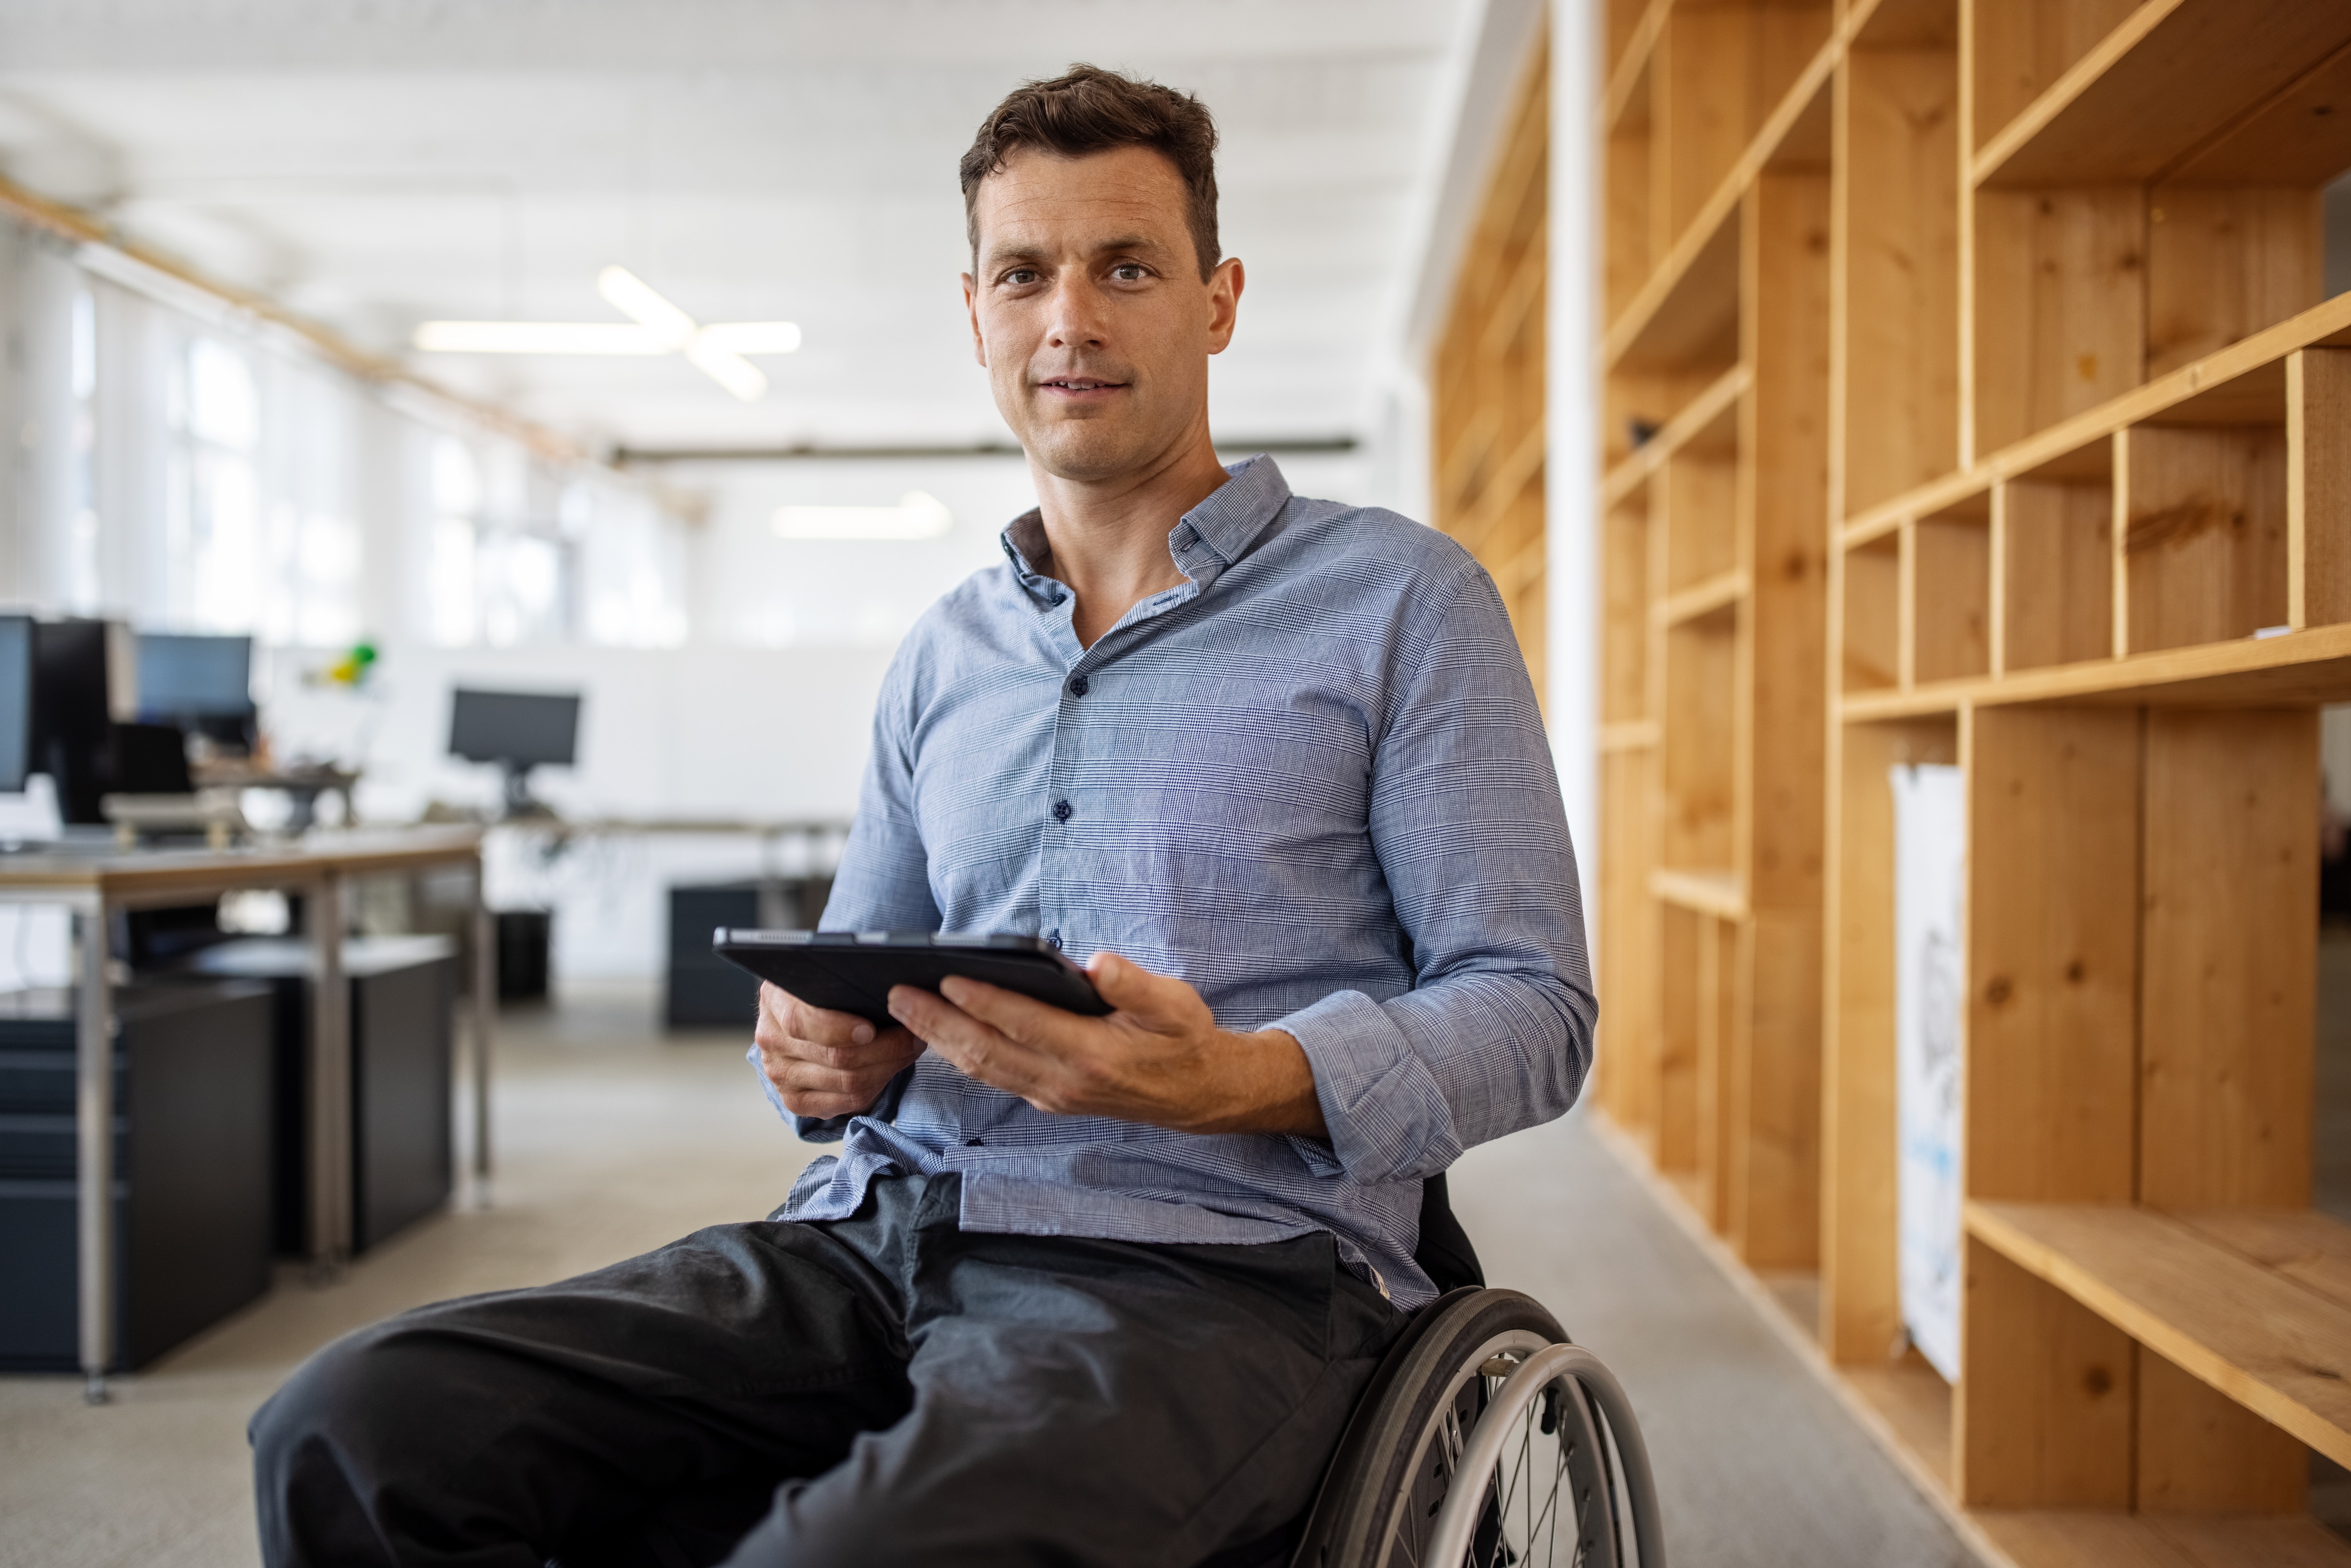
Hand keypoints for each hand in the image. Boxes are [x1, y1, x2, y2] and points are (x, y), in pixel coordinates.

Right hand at [753, 982, 924, 1119]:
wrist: (801, 1018)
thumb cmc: (823, 992)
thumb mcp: (825, 975)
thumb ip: (844, 980)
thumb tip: (895, 993)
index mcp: (775, 1000)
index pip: (801, 1021)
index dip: (839, 1029)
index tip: (871, 1027)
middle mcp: (771, 1039)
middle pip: (836, 1057)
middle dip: (886, 1048)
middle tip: (914, 1035)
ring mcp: (780, 1074)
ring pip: (847, 1083)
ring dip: (889, 1067)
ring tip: (910, 1049)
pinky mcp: (795, 1100)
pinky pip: (846, 1102)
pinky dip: (876, 1087)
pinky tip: (890, 1069)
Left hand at [884, 952, 1326, 1137]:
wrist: (1198, 1094)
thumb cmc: (1184, 1039)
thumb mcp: (1176, 1004)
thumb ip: (1136, 984)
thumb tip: (1096, 964)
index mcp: (1093, 1054)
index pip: (1024, 1023)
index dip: (983, 1000)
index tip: (947, 975)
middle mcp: (1064, 1081)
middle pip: (987, 1051)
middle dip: (938, 1021)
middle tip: (897, 992)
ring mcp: (1053, 1094)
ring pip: (983, 1069)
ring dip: (939, 1040)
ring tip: (904, 1009)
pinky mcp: (1048, 1098)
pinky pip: (994, 1076)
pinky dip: (960, 1055)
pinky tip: (939, 1033)